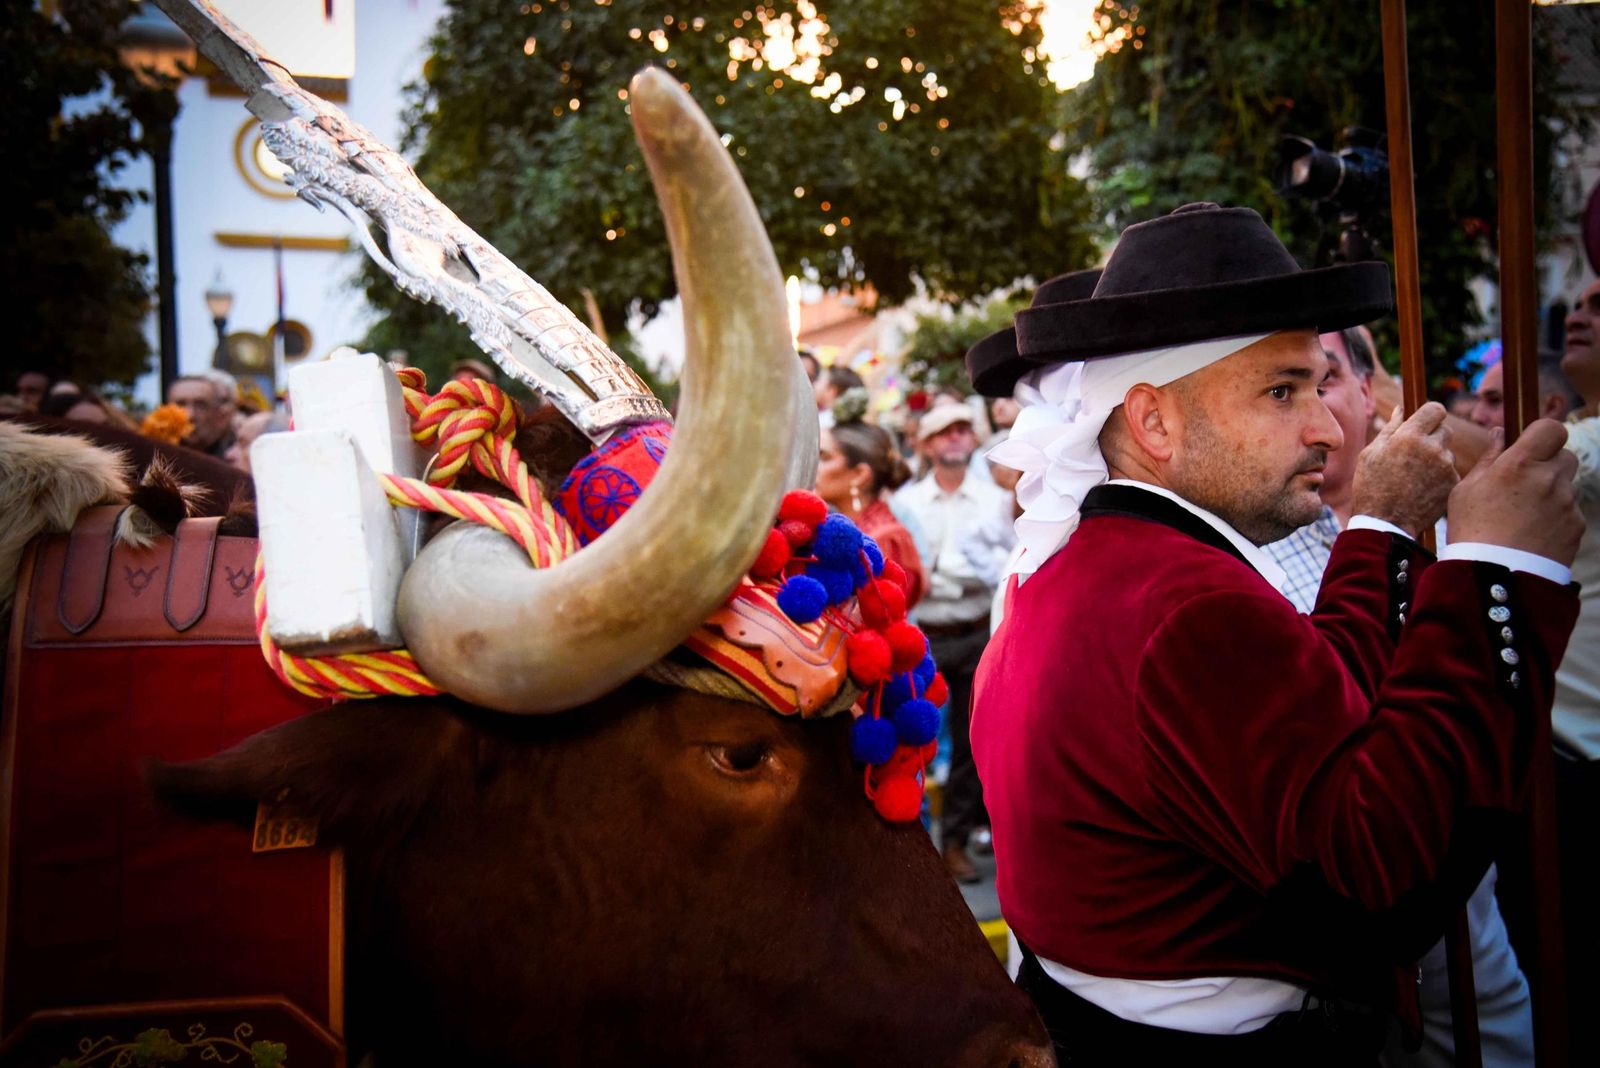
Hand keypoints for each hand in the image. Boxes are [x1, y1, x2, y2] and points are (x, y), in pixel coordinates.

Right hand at [1352, 403, 1457, 538]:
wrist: (1385, 523)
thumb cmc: (1371, 486)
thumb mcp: (1371, 454)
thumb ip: (1390, 428)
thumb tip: (1401, 409)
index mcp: (1410, 436)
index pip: (1436, 409)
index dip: (1429, 415)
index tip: (1423, 422)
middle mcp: (1432, 448)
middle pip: (1445, 429)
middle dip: (1433, 436)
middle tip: (1415, 453)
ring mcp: (1445, 466)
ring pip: (1447, 452)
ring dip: (1436, 458)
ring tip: (1415, 476)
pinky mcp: (1453, 483)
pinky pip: (1450, 471)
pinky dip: (1439, 476)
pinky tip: (1422, 487)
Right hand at [1447, 419, 1582, 565]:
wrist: (1494, 577)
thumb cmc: (1471, 530)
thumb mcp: (1465, 490)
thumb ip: (1489, 458)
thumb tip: (1500, 434)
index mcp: (1518, 465)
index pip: (1551, 428)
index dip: (1543, 434)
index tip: (1531, 445)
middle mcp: (1548, 479)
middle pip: (1565, 455)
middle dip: (1548, 464)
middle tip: (1526, 483)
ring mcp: (1566, 503)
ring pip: (1566, 485)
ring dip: (1551, 492)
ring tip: (1525, 515)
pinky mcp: (1576, 525)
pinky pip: (1570, 511)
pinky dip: (1556, 517)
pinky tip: (1533, 532)